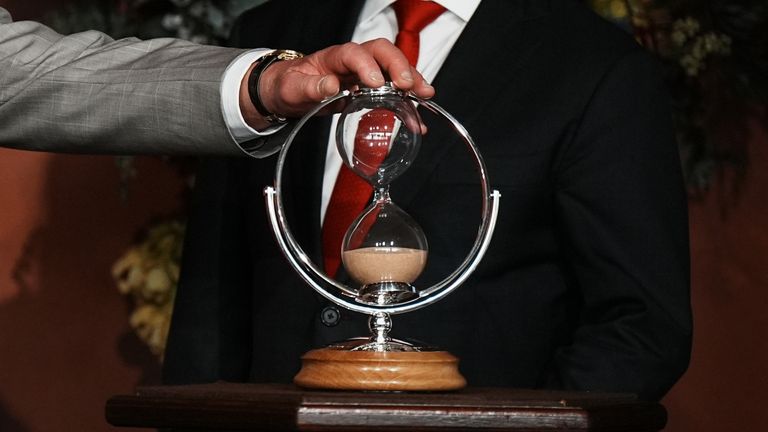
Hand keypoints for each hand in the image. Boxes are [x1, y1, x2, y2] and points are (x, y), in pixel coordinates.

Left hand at [240, 39, 434, 129]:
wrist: (288, 91)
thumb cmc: (289, 86)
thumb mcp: (292, 89)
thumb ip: (310, 87)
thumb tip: (330, 84)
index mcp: (333, 57)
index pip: (353, 52)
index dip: (367, 65)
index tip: (376, 83)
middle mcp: (353, 61)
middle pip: (382, 52)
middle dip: (399, 66)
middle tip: (408, 85)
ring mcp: (364, 72)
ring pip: (393, 68)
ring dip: (411, 79)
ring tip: (425, 94)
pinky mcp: (370, 88)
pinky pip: (393, 89)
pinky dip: (407, 101)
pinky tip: (417, 118)